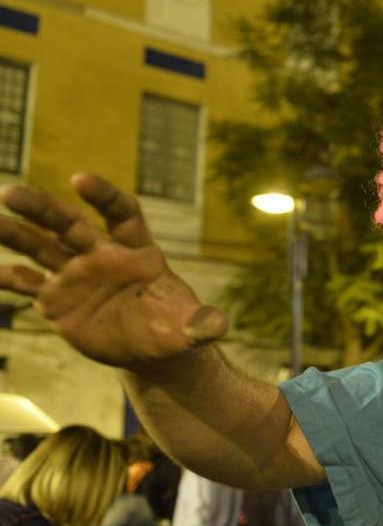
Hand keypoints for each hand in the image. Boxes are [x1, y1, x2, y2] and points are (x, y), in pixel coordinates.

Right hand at [0, 173, 228, 368]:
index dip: (103, 195)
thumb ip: (201, 323)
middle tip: (10, 192)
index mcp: (136, 248)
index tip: (80, 179)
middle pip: (68, 223)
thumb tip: (219, 325)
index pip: (120, 213)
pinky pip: (27, 283)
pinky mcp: (56, 298)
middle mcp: (100, 254)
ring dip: (14, 233)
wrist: (149, 346)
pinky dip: (8, 277)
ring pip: (40, 246)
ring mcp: (74, 273)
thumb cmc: (173, 326)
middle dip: (41, 207)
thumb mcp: (190, 328)